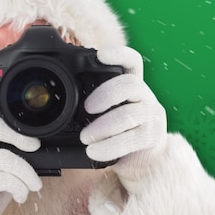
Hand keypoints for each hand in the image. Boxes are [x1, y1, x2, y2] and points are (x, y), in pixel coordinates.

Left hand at [80, 46, 166, 188]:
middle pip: (130, 84)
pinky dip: (109, 146)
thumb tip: (61, 98)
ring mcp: (151, 115)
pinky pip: (131, 139)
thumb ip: (93, 100)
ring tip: (85, 137)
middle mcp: (145, 95)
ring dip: (103, 126)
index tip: (100, 55)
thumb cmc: (118, 129)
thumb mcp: (107, 110)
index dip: (118, 54)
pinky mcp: (152, 137)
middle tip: (86, 108)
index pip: (131, 61)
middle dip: (105, 94)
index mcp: (132, 83)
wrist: (143, 160)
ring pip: (129, 114)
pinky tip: (94, 151)